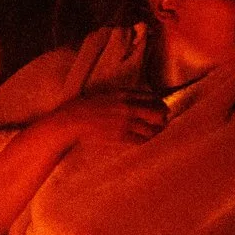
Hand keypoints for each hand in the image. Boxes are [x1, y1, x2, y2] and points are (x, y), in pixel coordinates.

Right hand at [53, 87, 167, 147]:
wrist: (71, 120)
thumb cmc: (85, 106)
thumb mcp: (105, 94)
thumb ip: (123, 96)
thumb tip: (139, 100)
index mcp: (124, 94)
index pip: (153, 97)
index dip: (160, 103)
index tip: (161, 108)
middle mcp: (128, 107)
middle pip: (158, 113)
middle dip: (162, 118)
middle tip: (161, 122)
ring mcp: (125, 123)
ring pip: (152, 129)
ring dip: (155, 132)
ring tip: (154, 133)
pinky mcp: (121, 136)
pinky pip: (141, 140)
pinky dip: (144, 140)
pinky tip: (142, 140)